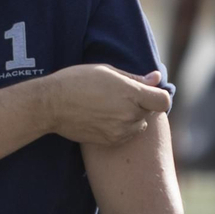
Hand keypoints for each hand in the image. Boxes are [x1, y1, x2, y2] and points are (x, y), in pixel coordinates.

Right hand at [41, 65, 170, 145]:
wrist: (51, 105)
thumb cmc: (76, 81)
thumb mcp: (106, 72)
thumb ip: (134, 78)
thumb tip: (155, 78)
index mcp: (131, 93)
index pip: (163, 100)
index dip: (157, 96)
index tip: (147, 93)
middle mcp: (129, 114)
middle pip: (150, 113)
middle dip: (140, 106)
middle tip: (118, 98)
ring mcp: (120, 130)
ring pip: (138, 126)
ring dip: (131, 119)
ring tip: (109, 109)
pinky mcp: (110, 141)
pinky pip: (125, 136)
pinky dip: (120, 129)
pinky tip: (102, 119)